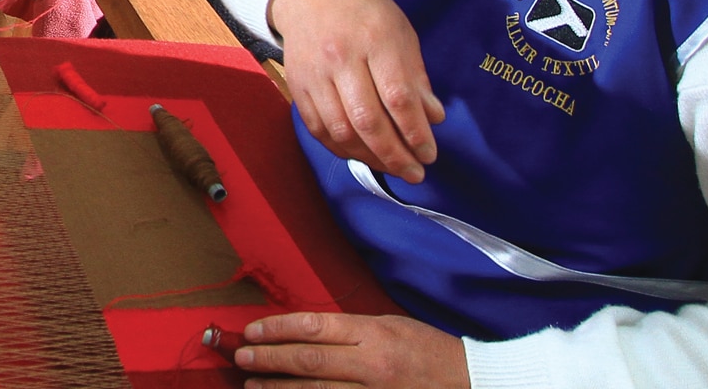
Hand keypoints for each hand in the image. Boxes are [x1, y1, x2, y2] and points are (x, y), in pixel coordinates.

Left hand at [235, 312, 470, 388]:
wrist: (466, 381)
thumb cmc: (426, 349)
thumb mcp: (389, 325)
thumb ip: (350, 330)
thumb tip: (305, 332)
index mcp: (373, 333)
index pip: (315, 327)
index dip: (279, 328)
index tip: (253, 330)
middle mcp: (370, 364)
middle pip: (308, 360)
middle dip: (270, 358)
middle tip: (241, 356)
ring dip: (279, 388)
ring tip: (251, 385)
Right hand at [270, 0, 443, 181]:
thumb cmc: (364, 12)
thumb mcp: (400, 32)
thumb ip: (416, 76)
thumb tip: (433, 118)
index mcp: (375, 40)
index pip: (398, 98)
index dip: (416, 132)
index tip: (430, 154)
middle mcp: (341, 58)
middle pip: (367, 120)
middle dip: (395, 155)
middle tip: (415, 173)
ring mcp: (314, 74)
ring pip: (341, 131)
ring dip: (370, 158)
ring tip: (391, 168)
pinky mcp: (297, 86)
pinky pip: (318, 129)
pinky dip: (342, 149)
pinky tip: (362, 155)